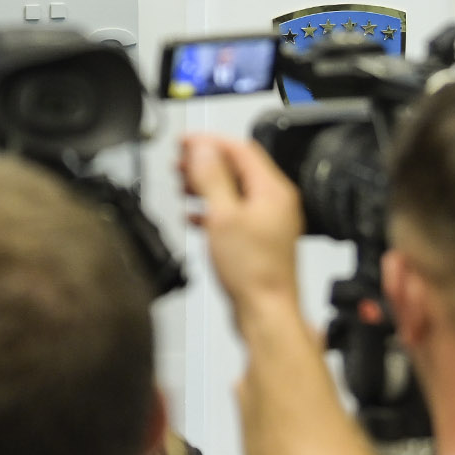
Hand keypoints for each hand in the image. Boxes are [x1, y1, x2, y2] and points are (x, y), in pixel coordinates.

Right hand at [180, 133, 303, 324]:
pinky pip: (233, 214)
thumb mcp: (224, 216)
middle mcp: (274, 203)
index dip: (209, 141)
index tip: (185, 142)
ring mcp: (268, 222)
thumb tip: (204, 150)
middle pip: (237, 168)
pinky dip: (212, 209)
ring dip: (207, 184)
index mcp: (272, 191)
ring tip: (183, 184)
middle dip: (205, 162)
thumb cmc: (254, 272)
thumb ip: (213, 178)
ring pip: (234, 191)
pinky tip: (194, 216)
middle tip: (180, 162)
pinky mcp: (259, 240)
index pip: (240, 149)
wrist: (266, 313)